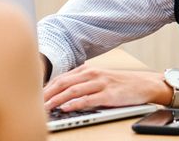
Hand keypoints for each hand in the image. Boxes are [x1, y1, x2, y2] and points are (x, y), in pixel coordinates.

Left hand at [43, 65, 170, 111]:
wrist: (144, 84)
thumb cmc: (121, 84)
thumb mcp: (99, 78)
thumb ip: (82, 81)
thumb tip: (63, 90)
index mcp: (87, 70)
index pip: (61, 78)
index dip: (47, 87)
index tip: (34, 95)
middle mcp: (92, 74)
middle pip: (64, 83)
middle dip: (48, 93)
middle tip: (35, 103)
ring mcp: (100, 84)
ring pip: (73, 91)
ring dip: (57, 99)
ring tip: (45, 107)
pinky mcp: (109, 95)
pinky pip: (88, 100)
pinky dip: (75, 103)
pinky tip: (66, 108)